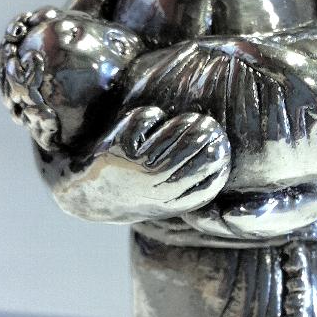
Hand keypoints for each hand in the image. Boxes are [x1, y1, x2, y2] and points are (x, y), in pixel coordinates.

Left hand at [52, 106, 230, 222]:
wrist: (90, 197)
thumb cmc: (144, 188)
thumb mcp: (176, 195)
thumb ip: (201, 175)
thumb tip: (226, 143)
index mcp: (182, 200)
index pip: (218, 164)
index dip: (218, 145)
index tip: (209, 143)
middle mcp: (164, 187)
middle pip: (204, 141)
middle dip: (202, 126)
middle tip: (192, 126)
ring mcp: (142, 169)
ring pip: (181, 128)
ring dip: (178, 121)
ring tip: (170, 126)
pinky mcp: (120, 150)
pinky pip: (150, 117)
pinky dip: (149, 116)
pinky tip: (140, 129)